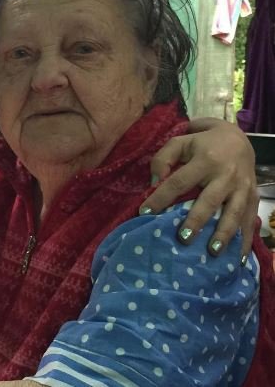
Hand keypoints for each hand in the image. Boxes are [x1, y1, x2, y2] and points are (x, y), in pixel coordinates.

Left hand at [140, 117, 257, 260]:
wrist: (239, 138)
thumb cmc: (202, 143)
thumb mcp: (180, 141)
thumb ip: (163, 159)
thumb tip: (153, 183)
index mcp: (206, 159)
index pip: (179, 181)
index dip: (161, 197)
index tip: (144, 212)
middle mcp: (226, 174)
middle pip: (209, 200)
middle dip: (196, 221)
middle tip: (183, 239)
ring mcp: (243, 187)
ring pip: (233, 213)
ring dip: (223, 234)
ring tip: (211, 252)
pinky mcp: (254, 197)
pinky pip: (250, 220)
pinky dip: (245, 240)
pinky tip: (237, 259)